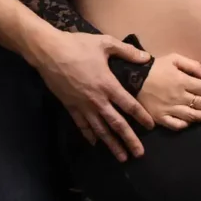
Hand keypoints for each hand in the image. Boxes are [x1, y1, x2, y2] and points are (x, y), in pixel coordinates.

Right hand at [32, 30, 154, 161]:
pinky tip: (95, 143)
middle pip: (117, 124)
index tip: (150, 127)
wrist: (49, 52)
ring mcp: (82, 105)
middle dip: (129, 139)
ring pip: (100, 129)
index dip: (141, 116)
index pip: (129, 105)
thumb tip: (146, 57)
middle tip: (139, 154)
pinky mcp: (70, 106)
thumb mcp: (105, 43)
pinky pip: (82, 125)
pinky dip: (89, 135)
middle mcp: (97, 100)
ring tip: (121, 157)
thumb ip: (127, 51)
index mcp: (108, 84)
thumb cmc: (78, 45)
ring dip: (111, 144)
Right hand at [138, 53, 200, 129]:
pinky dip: (185, 125)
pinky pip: (176, 125)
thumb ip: (193, 66)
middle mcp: (179, 97)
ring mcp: (170, 109)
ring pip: (193, 117)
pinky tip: (192, 123)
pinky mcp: (160, 117)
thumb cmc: (155, 66)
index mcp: (182, 81)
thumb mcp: (174, 59)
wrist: (132, 77)